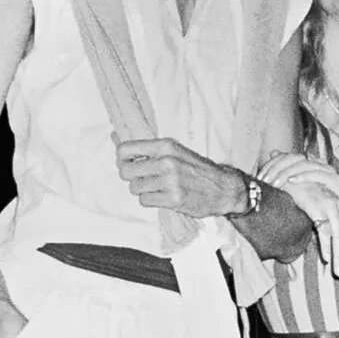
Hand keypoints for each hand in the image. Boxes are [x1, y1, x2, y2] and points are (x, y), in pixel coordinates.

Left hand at [116, 138, 246, 216]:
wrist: (224, 188)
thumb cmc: (198, 169)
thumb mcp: (176, 151)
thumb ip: (148, 148)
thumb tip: (114, 136)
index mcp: (166, 146)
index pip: (125, 150)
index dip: (122, 160)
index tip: (130, 165)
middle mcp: (166, 161)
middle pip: (125, 172)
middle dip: (131, 178)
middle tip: (144, 179)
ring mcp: (169, 181)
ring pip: (135, 188)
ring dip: (144, 190)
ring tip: (159, 188)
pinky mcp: (173, 199)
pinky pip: (145, 201)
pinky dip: (152, 200)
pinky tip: (164, 197)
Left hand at [258, 150, 338, 205]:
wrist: (335, 217)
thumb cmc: (314, 202)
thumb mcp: (295, 185)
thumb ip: (285, 169)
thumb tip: (273, 151)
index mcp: (310, 162)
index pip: (289, 156)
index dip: (274, 163)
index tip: (262, 175)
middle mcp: (319, 163)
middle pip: (296, 158)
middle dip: (278, 168)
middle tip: (266, 180)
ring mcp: (328, 170)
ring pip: (305, 164)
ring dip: (289, 172)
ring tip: (276, 182)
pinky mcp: (335, 180)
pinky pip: (318, 174)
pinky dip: (304, 176)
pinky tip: (292, 181)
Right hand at [260, 155, 338, 274]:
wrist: (293, 178)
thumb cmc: (306, 198)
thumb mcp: (322, 212)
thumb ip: (330, 228)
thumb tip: (334, 249)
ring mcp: (331, 207)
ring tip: (338, 273)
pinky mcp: (319, 207)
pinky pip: (325, 230)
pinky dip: (327, 246)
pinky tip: (326, 259)